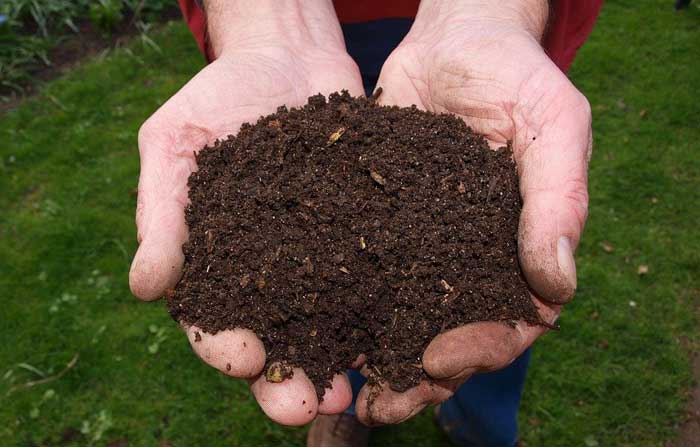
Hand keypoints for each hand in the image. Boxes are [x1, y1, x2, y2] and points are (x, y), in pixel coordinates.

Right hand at [129, 0, 363, 425]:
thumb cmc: (218, 96)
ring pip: (327, 326)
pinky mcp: (363, 238)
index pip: (212, 320)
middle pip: (275, 341)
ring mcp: (319, 258)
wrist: (286, 56)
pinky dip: (383, 314)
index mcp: (215, 262)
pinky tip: (398, 337)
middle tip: (305, 407)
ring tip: (352, 394)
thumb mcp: (175, 143)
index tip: (244, 358)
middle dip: (286, 381)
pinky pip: (373, 282)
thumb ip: (162, 213)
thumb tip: (144, 288)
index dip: (224, 347)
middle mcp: (269, 272)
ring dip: (337, 365)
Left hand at [354, 0, 591, 424]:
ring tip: (338, 388)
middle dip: (417, 375)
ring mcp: (421, 246)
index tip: (438, 360)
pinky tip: (308, 327)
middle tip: (380, 404)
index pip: (510, 322)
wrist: (455, 40)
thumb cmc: (516, 76)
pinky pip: (359, 272)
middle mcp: (468, 259)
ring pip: (399, 316)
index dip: (479, 349)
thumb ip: (559, 200)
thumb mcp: (553, 125)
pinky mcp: (377, 224)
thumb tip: (557, 286)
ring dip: (372, 356)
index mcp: (519, 251)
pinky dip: (338, 304)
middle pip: (449, 335)